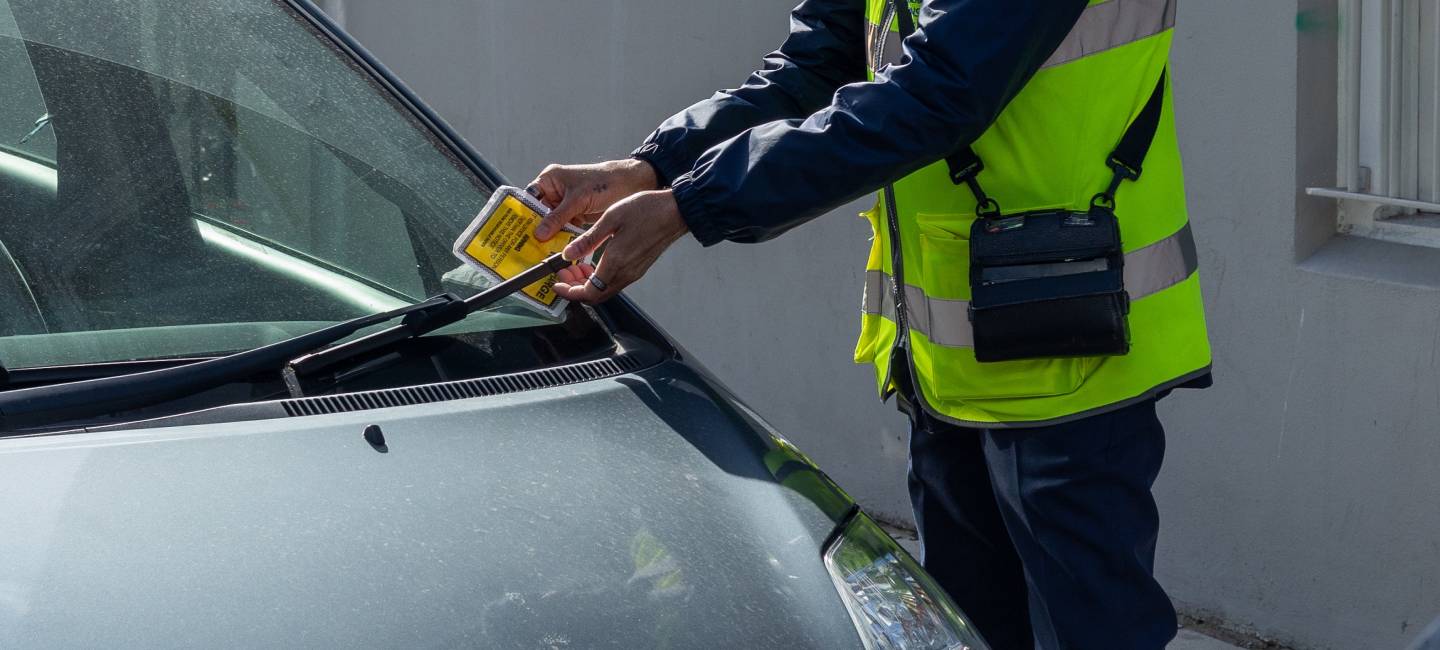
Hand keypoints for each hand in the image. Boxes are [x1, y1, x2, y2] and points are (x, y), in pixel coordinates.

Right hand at [527, 159, 658, 240]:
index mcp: (550, 180)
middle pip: (539, 214)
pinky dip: (563, 238)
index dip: (524, 216)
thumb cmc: (604, 182)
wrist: (630, 185)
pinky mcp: (576, 215)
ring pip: (552, 224)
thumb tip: (539, 233)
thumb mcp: (578, 200)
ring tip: (543, 252)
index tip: (518, 232)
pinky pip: (564, 228)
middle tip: (530, 247)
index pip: (530, 199)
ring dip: (550, 236)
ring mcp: (565, 204)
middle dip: (537, 230)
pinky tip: (558, 249)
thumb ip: (558, 217)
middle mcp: (555, 191)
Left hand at [553, 190, 687, 303]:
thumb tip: (568, 254)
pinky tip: (594, 262)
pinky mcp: (639, 268)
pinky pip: (614, 281)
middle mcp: (626, 273)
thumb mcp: (610, 219)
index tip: (557, 283)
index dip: (569, 292)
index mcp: (616, 262)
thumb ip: (588, 240)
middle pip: (595, 296)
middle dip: (575, 288)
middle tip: (564, 273)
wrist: (675, 211)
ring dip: (587, 283)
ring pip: (605, 289)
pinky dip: (599, 278)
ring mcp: (634, 272)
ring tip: (576, 265)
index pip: (588, 292)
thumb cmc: (646, 210)